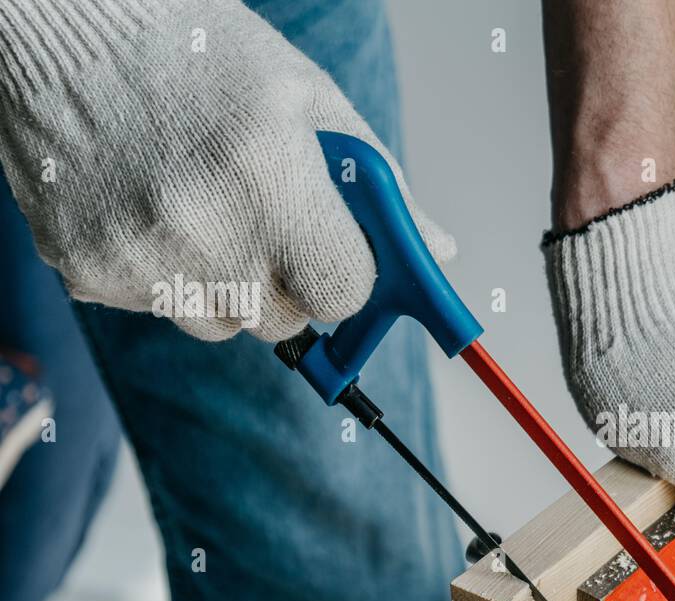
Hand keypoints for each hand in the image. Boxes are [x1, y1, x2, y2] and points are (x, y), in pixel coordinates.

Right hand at [0, 0, 452, 340]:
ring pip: (222, 325)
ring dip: (230, 285)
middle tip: (268, 220)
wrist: (66, 29)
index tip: (341, 255)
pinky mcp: (87, 270)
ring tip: (206, 207)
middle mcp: (202, 229)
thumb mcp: (309, 100)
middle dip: (290, 282)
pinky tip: (154, 208)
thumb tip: (436, 249)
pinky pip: (159, 308)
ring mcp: (138, 257)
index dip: (348, 278)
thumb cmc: (199, 54)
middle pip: (283, 321)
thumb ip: (381, 186)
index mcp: (269, 179)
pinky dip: (170, 274)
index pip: (342, 296)